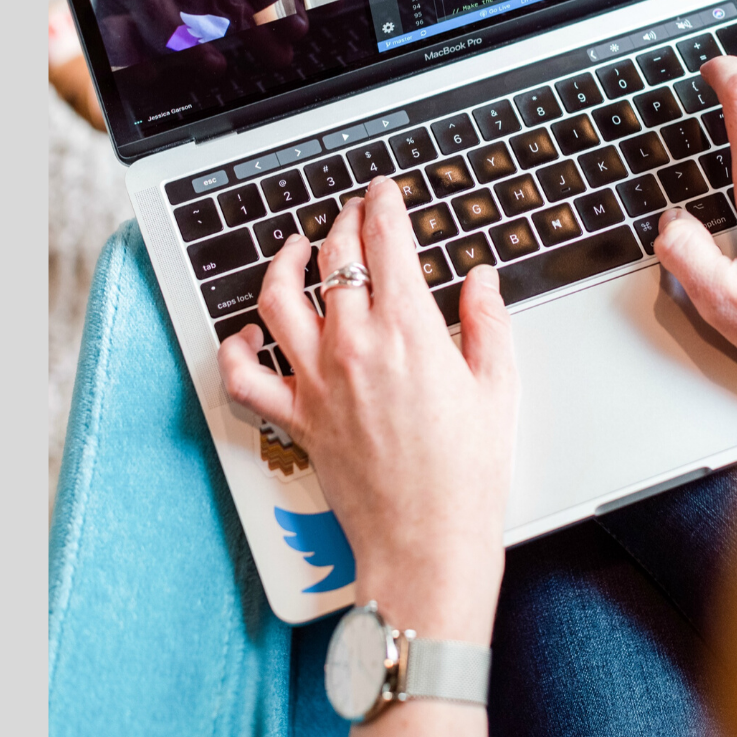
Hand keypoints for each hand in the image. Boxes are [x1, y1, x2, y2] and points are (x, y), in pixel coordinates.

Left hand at [217, 175, 518, 644]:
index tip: (385, 192)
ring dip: (284, 262)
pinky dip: (238, 350)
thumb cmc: (468, 476)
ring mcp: (319, 382)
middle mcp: (355, 347)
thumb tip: (481, 280)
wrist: (428, 544)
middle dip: (344, 220)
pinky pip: (246, 378)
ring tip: (297, 248)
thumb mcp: (499, 388)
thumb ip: (488, 323)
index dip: (384, 205)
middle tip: (355, 211)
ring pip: (279, 299)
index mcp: (410, 332)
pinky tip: (251, 333)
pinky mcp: (298, 419)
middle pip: (334, 258)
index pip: (386, 242)